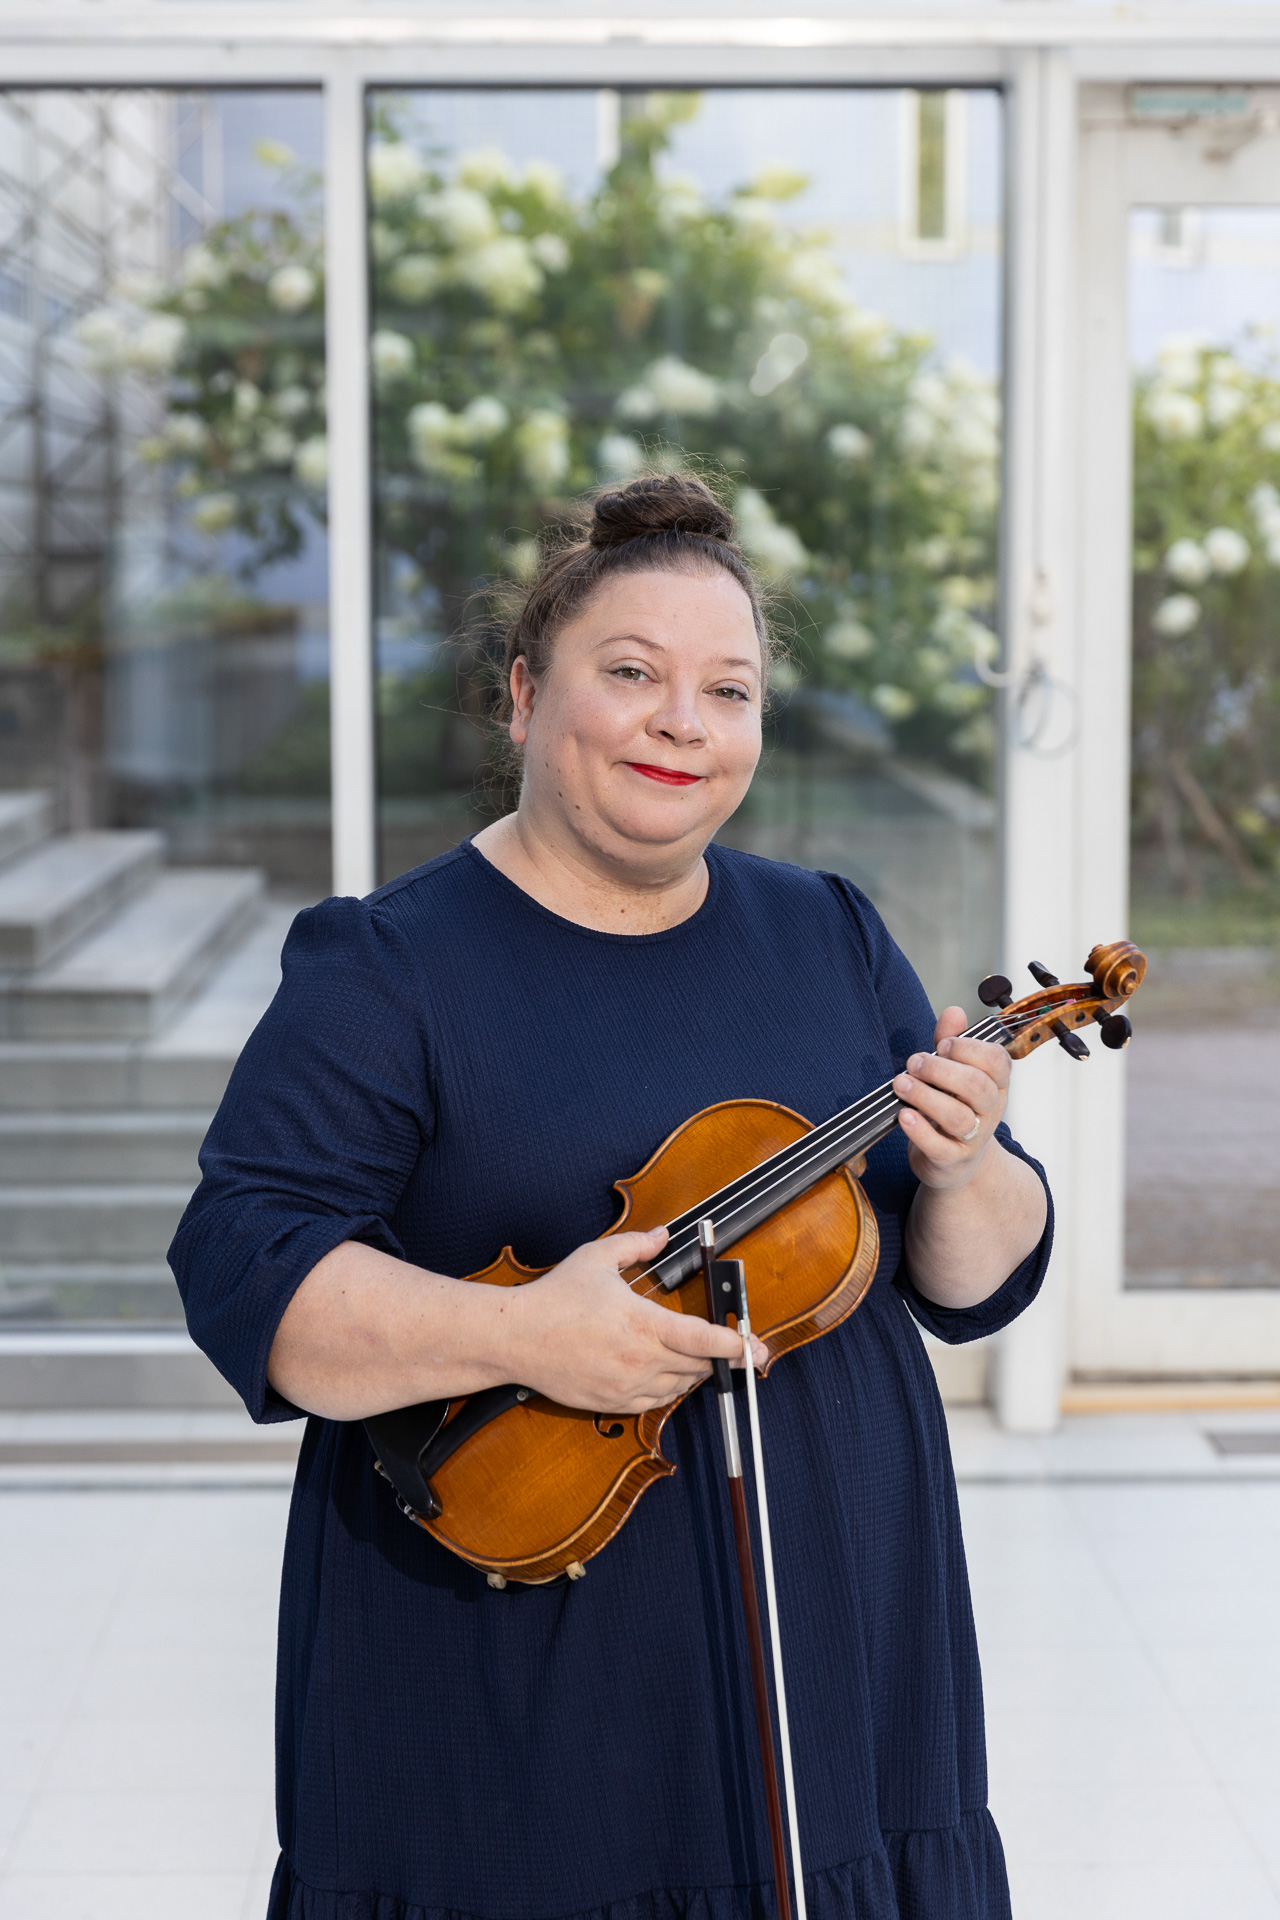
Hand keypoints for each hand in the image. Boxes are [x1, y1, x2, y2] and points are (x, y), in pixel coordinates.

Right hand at [502, 1226, 766, 1414]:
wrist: (516, 1338)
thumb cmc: (555, 1297)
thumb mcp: (597, 1258)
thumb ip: (636, 1245)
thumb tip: (663, 1235)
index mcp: (642, 1324)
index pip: (702, 1340)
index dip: (734, 1346)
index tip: (755, 1347)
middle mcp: (639, 1360)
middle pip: (698, 1366)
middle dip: (721, 1360)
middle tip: (739, 1352)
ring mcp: (626, 1386)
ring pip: (679, 1386)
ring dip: (695, 1373)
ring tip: (701, 1357)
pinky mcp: (612, 1403)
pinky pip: (655, 1402)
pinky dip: (670, 1390)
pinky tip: (669, 1374)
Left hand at [893, 1006, 1009, 1191]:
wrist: (955, 1163)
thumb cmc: (953, 1108)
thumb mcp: (953, 1072)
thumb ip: (951, 1042)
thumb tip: (954, 1011)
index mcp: (995, 1084)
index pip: (997, 1061)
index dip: (969, 1049)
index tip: (942, 1045)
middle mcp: (990, 1111)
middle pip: (976, 1086)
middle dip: (941, 1070)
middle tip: (914, 1063)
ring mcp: (973, 1138)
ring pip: (957, 1116)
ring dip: (925, 1096)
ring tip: (901, 1084)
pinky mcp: (951, 1160)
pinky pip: (939, 1146)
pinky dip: (919, 1130)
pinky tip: (904, 1115)